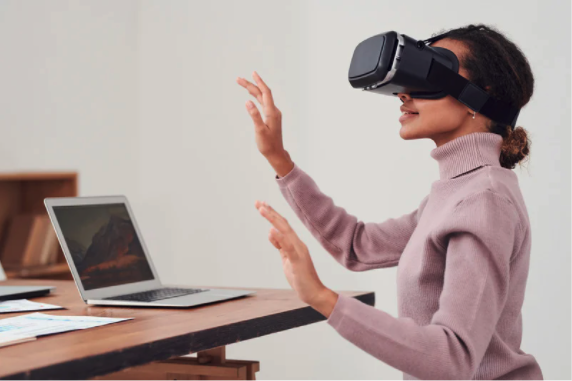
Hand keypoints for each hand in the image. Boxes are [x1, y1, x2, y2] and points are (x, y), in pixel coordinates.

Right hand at [237, 71, 293, 176]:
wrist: (276, 153)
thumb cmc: (268, 144)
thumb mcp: (260, 130)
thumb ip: (254, 115)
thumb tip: (248, 102)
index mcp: (272, 112)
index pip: (265, 93)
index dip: (259, 82)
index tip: (252, 73)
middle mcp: (273, 111)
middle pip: (262, 93)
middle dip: (251, 85)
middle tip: (238, 79)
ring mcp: (273, 113)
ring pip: (262, 98)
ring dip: (253, 90)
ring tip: (242, 83)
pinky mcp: (271, 117)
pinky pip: (263, 103)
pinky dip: (256, 97)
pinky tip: (251, 95)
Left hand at [254, 200, 338, 317]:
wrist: (314, 292)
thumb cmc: (301, 277)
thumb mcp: (286, 259)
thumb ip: (281, 247)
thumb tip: (271, 233)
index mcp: (295, 243)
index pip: (282, 225)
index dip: (272, 214)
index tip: (262, 205)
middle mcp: (298, 244)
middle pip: (283, 224)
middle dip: (270, 212)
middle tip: (258, 202)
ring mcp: (298, 251)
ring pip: (285, 231)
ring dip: (273, 219)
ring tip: (262, 209)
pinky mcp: (298, 261)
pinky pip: (288, 247)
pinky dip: (279, 238)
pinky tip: (271, 230)